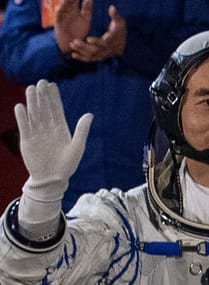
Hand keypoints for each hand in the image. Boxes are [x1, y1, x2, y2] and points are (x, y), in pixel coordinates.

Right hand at [14, 80, 90, 225]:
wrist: (52, 179)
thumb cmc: (67, 165)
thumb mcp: (77, 147)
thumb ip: (81, 131)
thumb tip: (89, 114)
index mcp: (61, 129)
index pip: (56, 109)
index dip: (54, 97)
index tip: (52, 84)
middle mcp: (48, 128)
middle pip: (44, 108)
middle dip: (42, 96)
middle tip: (41, 82)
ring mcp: (37, 133)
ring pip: (33, 114)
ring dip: (32, 102)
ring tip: (31, 89)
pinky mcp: (27, 140)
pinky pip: (24, 126)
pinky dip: (22, 117)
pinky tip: (20, 107)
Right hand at [51, 0, 92, 55]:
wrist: (73, 44)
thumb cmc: (79, 31)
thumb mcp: (85, 17)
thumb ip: (87, 7)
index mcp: (74, 8)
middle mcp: (67, 9)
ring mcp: (62, 15)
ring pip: (63, 4)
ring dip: (65, 0)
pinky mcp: (59, 22)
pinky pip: (59, 14)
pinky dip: (60, 9)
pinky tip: (63, 4)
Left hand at [67, 5, 125, 62]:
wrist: (123, 44)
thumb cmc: (119, 30)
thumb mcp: (119, 22)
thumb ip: (115, 15)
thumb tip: (112, 7)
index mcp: (112, 41)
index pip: (104, 43)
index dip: (96, 42)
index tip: (88, 38)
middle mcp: (108, 49)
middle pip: (96, 50)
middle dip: (84, 47)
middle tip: (74, 41)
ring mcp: (103, 54)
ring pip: (92, 55)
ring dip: (81, 51)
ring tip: (72, 45)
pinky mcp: (99, 57)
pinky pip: (90, 59)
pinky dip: (82, 58)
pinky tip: (73, 55)